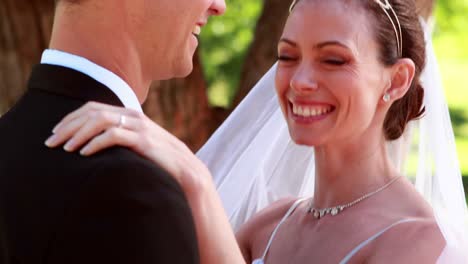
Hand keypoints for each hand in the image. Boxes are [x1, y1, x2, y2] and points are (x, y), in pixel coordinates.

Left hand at [45, 102, 209, 193]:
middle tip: (52, 142)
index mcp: (129, 114)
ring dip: (78, 134)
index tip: (56, 133)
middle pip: (91, 112)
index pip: (92, 107)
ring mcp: (138, 126)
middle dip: (67, 126)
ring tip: (66, 149)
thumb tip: (92, 143)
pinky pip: (113, 136)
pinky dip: (95, 143)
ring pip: (99, 120)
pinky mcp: (143, 140)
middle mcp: (132, 116)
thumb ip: (120, 137)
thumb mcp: (137, 144)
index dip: (70, 118)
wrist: (185, 170)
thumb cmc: (158, 160)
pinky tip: (85, 154)